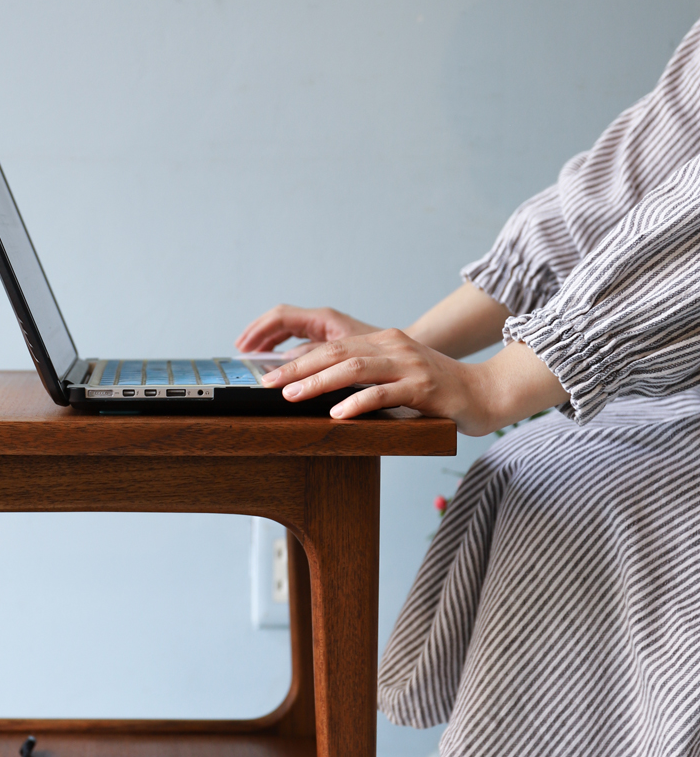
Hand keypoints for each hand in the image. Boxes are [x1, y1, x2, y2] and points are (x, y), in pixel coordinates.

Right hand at [235, 304, 378, 355]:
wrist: (410, 354)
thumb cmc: (383, 358)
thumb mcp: (345, 361)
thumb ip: (316, 361)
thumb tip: (288, 365)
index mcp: (325, 319)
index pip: (281, 318)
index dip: (260, 333)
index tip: (246, 348)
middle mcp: (324, 319)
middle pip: (280, 319)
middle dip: (258, 333)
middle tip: (241, 350)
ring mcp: (326, 326)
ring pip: (287, 326)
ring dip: (268, 338)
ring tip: (251, 353)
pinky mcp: (330, 336)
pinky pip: (297, 335)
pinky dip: (281, 344)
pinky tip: (275, 358)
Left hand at [260, 328, 566, 435]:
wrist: (487, 392)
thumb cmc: (439, 392)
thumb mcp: (399, 376)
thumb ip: (368, 379)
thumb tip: (324, 394)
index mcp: (385, 342)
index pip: (333, 348)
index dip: (299, 359)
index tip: (269, 374)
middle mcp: (395, 347)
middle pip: (337, 355)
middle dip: (299, 368)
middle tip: (268, 383)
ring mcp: (410, 367)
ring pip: (356, 370)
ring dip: (320, 383)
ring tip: (292, 395)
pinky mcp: (425, 389)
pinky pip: (386, 394)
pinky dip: (360, 403)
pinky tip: (338, 413)